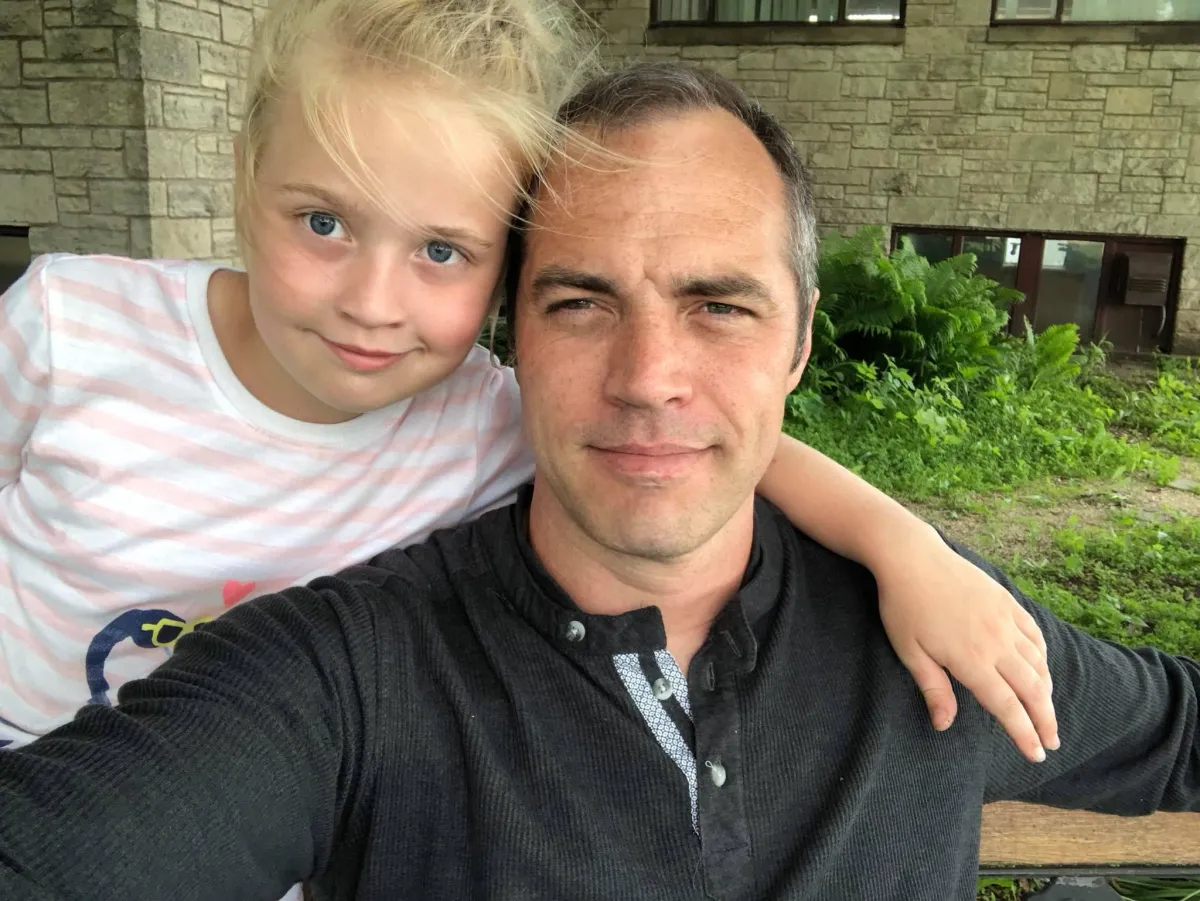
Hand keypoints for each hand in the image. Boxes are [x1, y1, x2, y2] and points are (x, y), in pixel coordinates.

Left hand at [876, 525, 1058, 763]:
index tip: (1036, 754)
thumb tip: (944, 726)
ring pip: (1038, 663)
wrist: (912, 556)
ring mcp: (1005, 620)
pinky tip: (1042, 668)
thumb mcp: (910, 652)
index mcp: (971, 660)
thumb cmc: (903, 606)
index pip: (1007, 706)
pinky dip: (1043, 656)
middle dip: (1044, 720)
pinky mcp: (1007, 602)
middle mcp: (997, 642)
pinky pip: (1035, 635)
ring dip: (1047, 692)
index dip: (1023, 733)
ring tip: (1048, 712)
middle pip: (1032, 689)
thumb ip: (933, 689)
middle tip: (1051, 743)